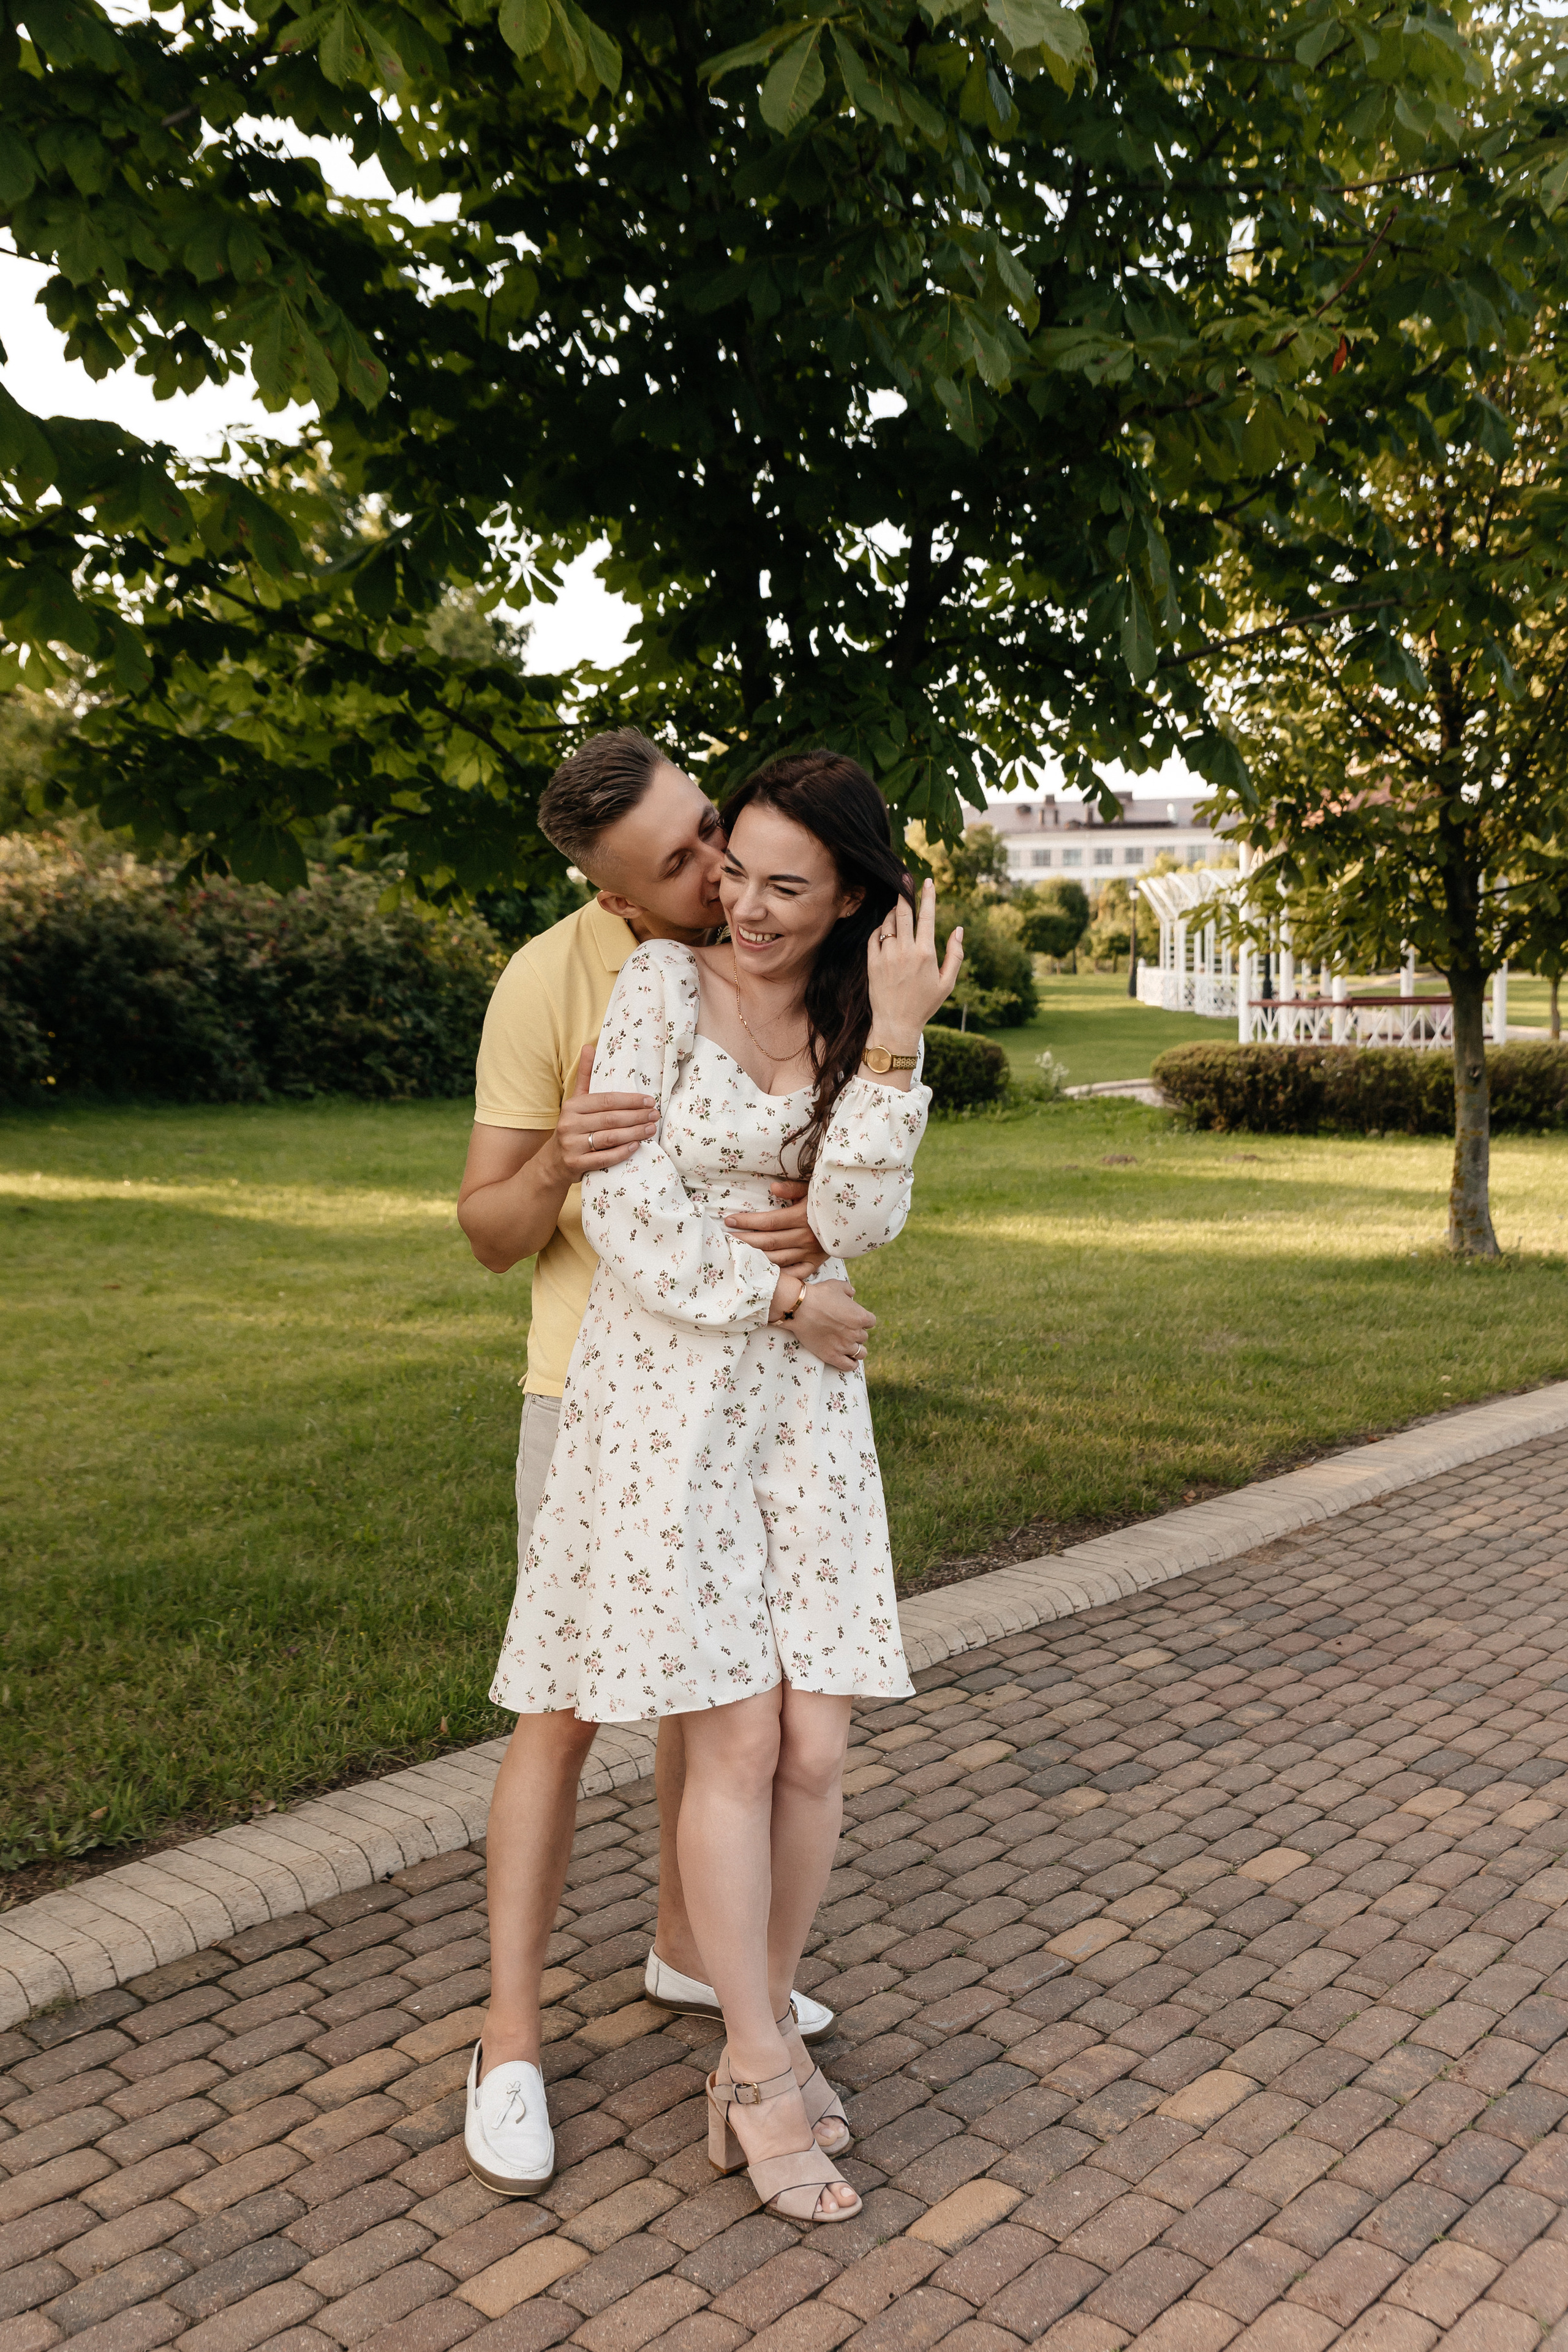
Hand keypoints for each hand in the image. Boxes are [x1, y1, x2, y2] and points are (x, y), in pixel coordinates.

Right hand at [551, 1042, 658, 1180]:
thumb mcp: (576, 1101)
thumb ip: (585, 1076)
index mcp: (572, 1106)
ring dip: (634, 1133)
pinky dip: (622, 1152)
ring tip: (651, 1129)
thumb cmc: (572, 1127)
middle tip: (655, 1115)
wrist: (553, 1162)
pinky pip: (604, 1158)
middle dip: (637, 1116)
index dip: (630, 1100)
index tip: (649, 1100)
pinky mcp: (576, 1164)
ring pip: (609, 1137)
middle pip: (610, 1118)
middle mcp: (570, 1124)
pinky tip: (636, 1146)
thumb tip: (589, 1046)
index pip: (606, 1100)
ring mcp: (572, 1146)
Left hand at [725, 1181, 828, 1272]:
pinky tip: (762, 1272)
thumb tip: (772, 1188)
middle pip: (768, 1242)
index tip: (729, 1220)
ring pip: (777, 1259)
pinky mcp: (815, 1264)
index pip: (768, 1222)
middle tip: (725, 1239)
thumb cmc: (826, 1201)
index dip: (747, 1222)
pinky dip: (779, 1275)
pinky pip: (794, 1273)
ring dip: (755, 1257)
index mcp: (802, 1217)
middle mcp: (805, 1237)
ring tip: (737, 1254)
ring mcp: (810, 1253)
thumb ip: (792, 1188)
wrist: (854, 1218)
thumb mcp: (812, 1189)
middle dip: (744, 1240)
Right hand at [785, 1277, 875, 1372]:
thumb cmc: (818, 1295)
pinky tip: (851, 1361)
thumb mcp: (836, 1286)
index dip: (864, 1320)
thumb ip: (848, 1289)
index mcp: (860, 1316)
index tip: (856, 1319)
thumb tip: (852, 1293)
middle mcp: (855, 1333)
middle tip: (846, 1331)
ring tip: (851, 1347)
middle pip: (864, 1337)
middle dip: (857, 1333)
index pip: (871, 1322)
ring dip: (857, 1349)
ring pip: (860, 1353)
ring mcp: (844, 1346)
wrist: (800, 1308)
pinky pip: (849, 1365)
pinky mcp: (832, 1356)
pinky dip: (852, 1364)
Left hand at [866, 878, 963, 1048]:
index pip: (927, 917)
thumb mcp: (947, 983)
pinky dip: (881, 928)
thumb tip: (958, 929)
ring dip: (894, 912)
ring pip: (889, 922)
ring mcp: (886, 956)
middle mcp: (905, 951)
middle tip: (905, 878)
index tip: (928, 881)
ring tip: (900, 909)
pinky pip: (875, 936)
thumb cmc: (925, 1004)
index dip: (928, 896)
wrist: (896, 1023)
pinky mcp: (872, 962)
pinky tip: (887, 929)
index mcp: (926, 953)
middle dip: (905, 892)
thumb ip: (956, 955)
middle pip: (904, 912)